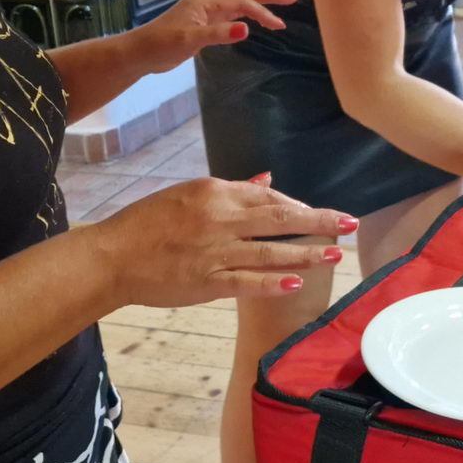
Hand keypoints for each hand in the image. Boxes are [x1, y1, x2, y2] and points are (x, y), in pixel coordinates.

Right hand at [89, 175, 356, 307]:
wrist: (112, 257)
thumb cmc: (147, 223)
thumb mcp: (188, 194)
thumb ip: (231, 189)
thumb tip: (268, 179)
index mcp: (214, 192)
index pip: (267, 196)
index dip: (297, 205)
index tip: (318, 212)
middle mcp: (219, 219)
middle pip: (279, 219)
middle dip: (319, 220)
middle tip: (350, 223)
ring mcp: (214, 252)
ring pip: (270, 252)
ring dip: (306, 254)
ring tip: (336, 254)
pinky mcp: (206, 282)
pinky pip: (246, 282)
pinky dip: (272, 282)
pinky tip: (297, 282)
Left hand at [129, 0, 298, 73]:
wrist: (140, 52)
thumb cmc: (161, 45)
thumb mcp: (189, 40)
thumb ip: (218, 34)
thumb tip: (247, 28)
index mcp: (206, 2)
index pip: (241, 2)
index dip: (262, 11)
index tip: (279, 24)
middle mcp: (208, 2)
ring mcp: (206, 12)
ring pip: (239, 2)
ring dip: (260, 4)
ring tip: (281, 11)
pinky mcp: (204, 23)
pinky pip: (232, 13)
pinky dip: (248, 14)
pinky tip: (255, 21)